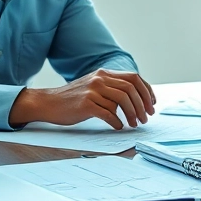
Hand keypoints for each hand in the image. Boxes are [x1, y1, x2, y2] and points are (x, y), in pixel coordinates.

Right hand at [10, 69, 155, 128]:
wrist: (49, 103)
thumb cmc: (74, 99)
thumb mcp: (94, 87)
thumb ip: (112, 89)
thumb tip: (135, 101)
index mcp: (104, 73)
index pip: (134, 78)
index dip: (146, 91)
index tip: (151, 104)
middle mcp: (100, 79)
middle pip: (131, 89)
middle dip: (142, 105)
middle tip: (146, 118)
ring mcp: (92, 90)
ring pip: (122, 101)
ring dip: (132, 115)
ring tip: (134, 124)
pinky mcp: (86, 104)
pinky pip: (108, 113)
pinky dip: (117, 122)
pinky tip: (118, 127)